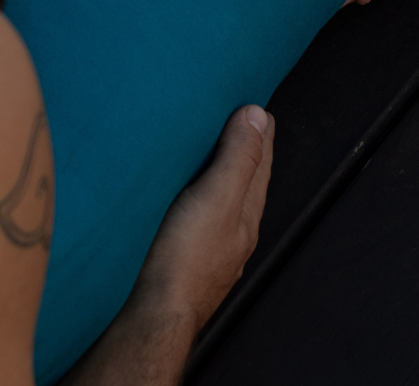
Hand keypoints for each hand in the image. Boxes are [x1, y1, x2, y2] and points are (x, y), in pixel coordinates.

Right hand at [61, 105, 274, 385]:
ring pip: (228, 200)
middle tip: (240, 119)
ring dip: (226, 172)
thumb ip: (238, 158)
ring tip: (215, 151)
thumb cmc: (185, 256)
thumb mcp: (216, 197)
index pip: (261, 160)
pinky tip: (190, 198)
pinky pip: (207, 216)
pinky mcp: (192, 258)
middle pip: (248, 180)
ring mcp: (216, 248)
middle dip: (246, 148)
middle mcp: (238, 230)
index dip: (259, 130)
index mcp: (247, 212)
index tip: (256, 103)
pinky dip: (206, 195)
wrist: (157, 316)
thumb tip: (258, 114)